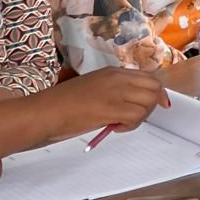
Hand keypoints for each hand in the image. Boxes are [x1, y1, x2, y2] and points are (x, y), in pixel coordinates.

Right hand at [48, 67, 170, 137]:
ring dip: (140, 117)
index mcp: (112, 72)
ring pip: (148, 102)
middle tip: (134, 118)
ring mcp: (115, 91)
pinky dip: (131, 125)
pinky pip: (137, 116)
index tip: (158, 105)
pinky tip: (114, 127)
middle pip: (154, 87)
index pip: (148, 77)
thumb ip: (112, 93)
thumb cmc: (61, 106)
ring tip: (119, 123)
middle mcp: (117, 78)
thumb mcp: (92, 90)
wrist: (42, 112)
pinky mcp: (110, 107)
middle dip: (151, 104)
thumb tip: (130, 105)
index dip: (156, 93)